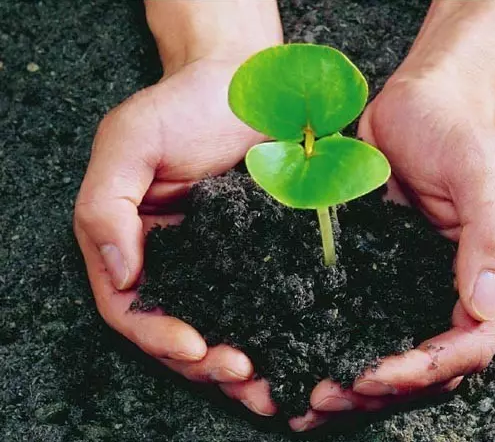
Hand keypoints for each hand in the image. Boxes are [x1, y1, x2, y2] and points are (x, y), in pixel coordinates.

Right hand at [73, 55, 277, 416]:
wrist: (251, 85)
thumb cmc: (185, 105)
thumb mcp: (130, 141)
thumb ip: (107, 205)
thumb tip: (119, 273)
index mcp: (131, 244)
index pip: (132, 308)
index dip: (158, 336)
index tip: (196, 348)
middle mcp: (174, 263)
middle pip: (179, 331)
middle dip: (207, 364)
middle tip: (244, 376)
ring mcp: (220, 265)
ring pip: (224, 328)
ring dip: (241, 366)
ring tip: (273, 391)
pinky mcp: (263, 258)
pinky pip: (264, 304)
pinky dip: (277, 333)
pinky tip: (299, 352)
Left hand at [291, 73, 494, 430]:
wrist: (415, 104)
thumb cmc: (450, 127)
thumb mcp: (478, 168)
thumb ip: (492, 233)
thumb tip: (487, 307)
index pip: (471, 344)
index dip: (425, 369)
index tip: (373, 375)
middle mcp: (466, 287)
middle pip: (434, 364)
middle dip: (384, 388)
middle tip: (325, 398)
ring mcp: (424, 283)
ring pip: (401, 352)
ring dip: (360, 382)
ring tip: (310, 397)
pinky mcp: (389, 274)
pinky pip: (371, 322)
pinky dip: (345, 346)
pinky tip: (307, 358)